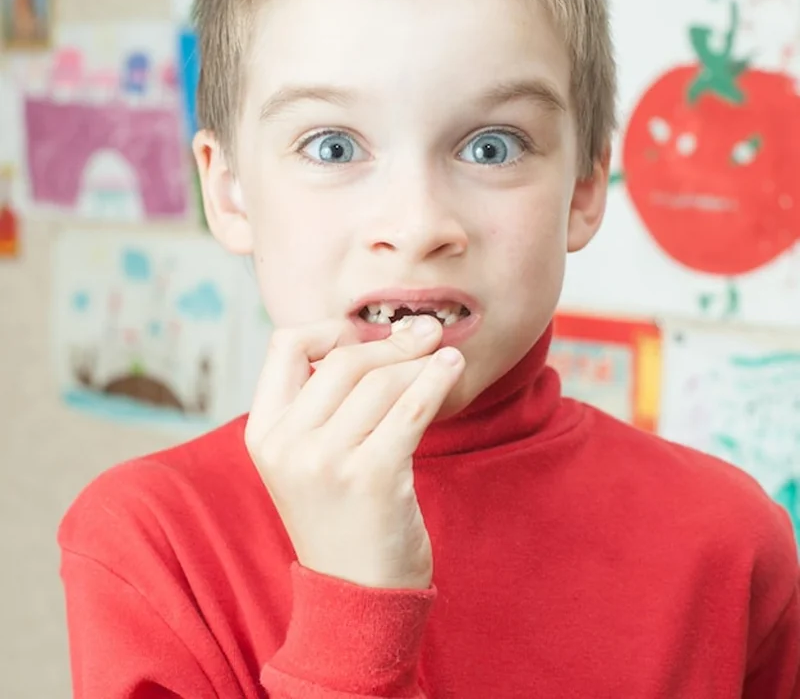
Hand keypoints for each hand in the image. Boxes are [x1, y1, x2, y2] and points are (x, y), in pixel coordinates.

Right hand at [245, 315, 464, 589]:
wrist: (356, 596)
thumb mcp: (309, 458)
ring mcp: (327, 461)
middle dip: (392, 341)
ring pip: (381, 380)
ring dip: (420, 359)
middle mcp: (287, 444)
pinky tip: (452, 367)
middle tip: (425, 331)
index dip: (329, 329)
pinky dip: (437, 380)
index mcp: (264, 432)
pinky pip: (412, 408)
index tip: (366, 334)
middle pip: (344, 359)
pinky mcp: (373, 477)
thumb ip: (325, 402)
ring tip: (444, 352)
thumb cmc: (342, 516)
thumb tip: (383, 335)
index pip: (285, 346)